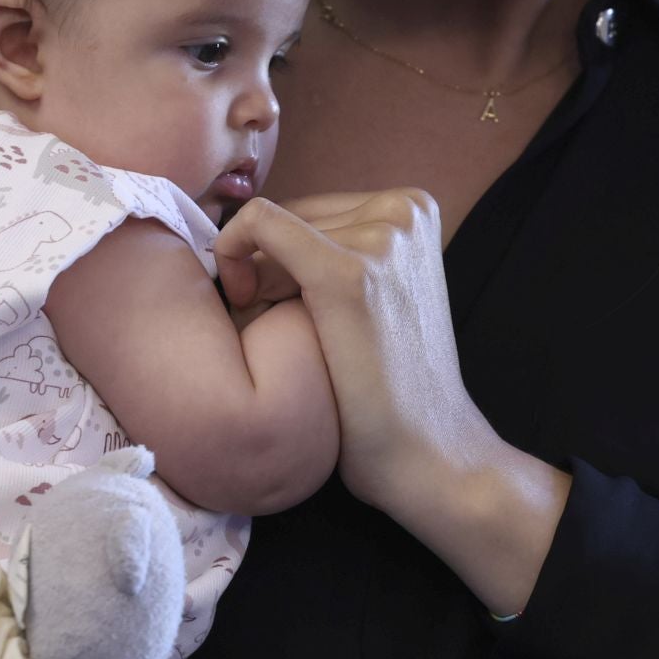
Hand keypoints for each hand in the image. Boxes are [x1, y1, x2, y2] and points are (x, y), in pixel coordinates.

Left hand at [214, 190, 498, 509]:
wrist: (427, 450)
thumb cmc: (389, 385)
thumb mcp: (377, 292)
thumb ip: (339, 249)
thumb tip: (253, 227)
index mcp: (414, 208)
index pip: (313, 210)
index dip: (281, 255)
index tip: (273, 302)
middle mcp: (403, 209)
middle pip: (291, 215)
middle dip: (267, 267)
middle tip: (274, 327)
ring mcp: (380, 237)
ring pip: (268, 227)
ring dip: (256, 280)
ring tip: (278, 336)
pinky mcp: (347, 272)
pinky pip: (257, 225)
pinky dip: (232, 256)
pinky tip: (244, 307)